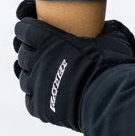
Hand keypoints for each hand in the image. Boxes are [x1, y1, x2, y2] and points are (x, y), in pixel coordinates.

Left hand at [13, 0, 134, 130]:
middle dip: (29, 51)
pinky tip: (46, 95)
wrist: (109, 98)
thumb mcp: (109, 37)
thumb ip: (101, 30)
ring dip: (31, 74)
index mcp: (48, 40)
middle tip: (40, 52)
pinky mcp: (40, 107)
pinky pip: (30, 100)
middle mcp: (37, 62)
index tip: (30, 28)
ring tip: (43, 75)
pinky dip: (36, 97)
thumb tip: (105, 28)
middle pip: (23, 54)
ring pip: (24, 77)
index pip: (25, 30)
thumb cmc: (111, 64)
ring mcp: (37, 86)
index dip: (26, 28)